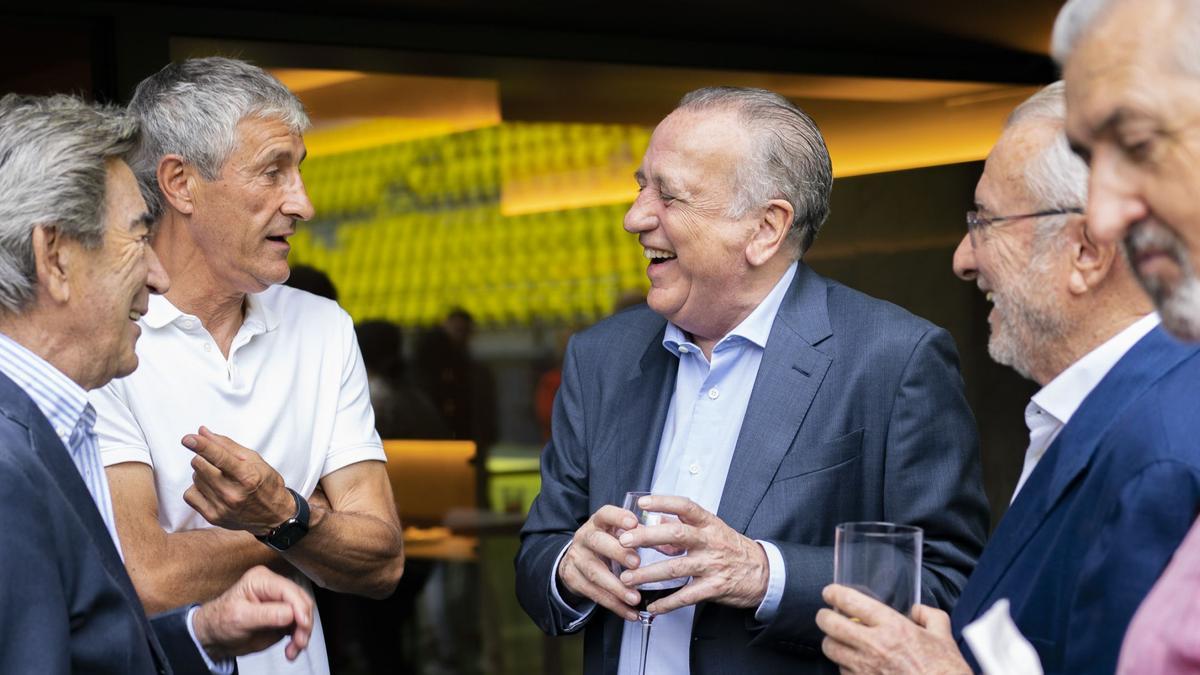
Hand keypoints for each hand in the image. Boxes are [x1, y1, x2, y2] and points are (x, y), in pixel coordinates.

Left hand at [182, 426, 295, 534]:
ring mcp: (222, 507)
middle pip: (200, 465)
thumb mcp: (254, 459)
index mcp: (247, 476)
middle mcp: (233, 493)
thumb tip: (202, 432)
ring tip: (219, 478)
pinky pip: (189, 495)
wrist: (274, 515)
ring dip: (202, 473)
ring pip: (195, 478)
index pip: (219, 457)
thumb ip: (227, 445)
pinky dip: (197, 488)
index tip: (187, 438)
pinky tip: (210, 489)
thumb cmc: (265, 483)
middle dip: (204, 457)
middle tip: (216, 461)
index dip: (201, 445)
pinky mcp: (213, 517)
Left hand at [192, 565, 313, 660]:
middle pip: (301, 602)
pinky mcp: (283, 617)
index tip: (303, 625)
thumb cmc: (220, 621)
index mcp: (262, 580)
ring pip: (304, 615)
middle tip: (299, 641)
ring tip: (293, 649)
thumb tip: (290, 613)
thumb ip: (266, 614)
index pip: (289, 591)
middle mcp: (274, 589)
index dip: (299, 608)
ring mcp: (279, 603)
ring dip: (302, 634)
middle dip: (303, 623)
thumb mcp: (240, 617)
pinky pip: (299, 626)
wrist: (215, 638)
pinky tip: (291, 649)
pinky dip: (298, 639)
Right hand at [557, 505, 640, 621]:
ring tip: (635, 597)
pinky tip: (630, 612)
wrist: (576, 561)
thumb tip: (670, 546)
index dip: (618, 517)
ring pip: (594, 572)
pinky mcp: (573, 579)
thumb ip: (640, 538)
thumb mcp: (618, 535)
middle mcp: (584, 537)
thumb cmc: (607, 545)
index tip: (633, 523)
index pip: (605, 514)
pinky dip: (613, 604)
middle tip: (637, 563)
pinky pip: (593, 593)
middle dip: (617, 552)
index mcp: (598, 523)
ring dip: (616, 587)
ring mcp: (576, 558)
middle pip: (597, 541)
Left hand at [615, 495, 767, 613]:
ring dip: (648, 574)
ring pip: (676, 568)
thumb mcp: (712, 530)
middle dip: (647, 537)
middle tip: (624, 541)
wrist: (763, 573)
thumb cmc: (732, 548)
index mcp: (709, 524)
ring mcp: (712, 565)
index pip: (686, 507)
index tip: (643, 503)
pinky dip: (667, 603)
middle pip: (676, 536)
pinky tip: (652, 605)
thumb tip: (656, 522)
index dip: (664, 502)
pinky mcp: (714, 587)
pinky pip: (686, 596)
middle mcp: (710, 541)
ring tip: (627, 578)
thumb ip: (684, 527)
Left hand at [816, 584, 968, 674]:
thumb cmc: (946, 670)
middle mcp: (875, 646)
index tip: (830, 593)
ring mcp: (866, 669)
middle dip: (824, 617)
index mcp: (893, 627)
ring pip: (831, 649)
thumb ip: (929, 615)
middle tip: (826, 616)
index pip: (851, 602)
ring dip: (832, 642)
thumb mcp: (944, 635)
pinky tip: (853, 664)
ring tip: (838, 640)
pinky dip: (844, 666)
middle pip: (830, 625)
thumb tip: (916, 610)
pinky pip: (842, 671)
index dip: (834, 593)